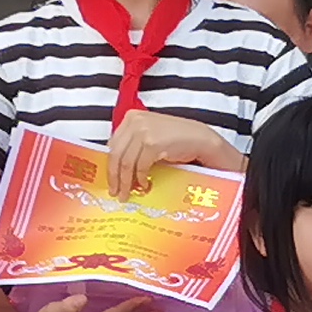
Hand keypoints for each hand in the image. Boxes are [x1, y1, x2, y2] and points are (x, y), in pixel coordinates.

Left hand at [103, 110, 218, 194]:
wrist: (200, 139)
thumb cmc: (177, 138)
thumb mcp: (150, 134)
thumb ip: (133, 143)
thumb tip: (117, 168)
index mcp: (131, 117)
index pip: (113, 144)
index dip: (110, 165)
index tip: (111, 180)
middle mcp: (135, 121)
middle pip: (116, 154)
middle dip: (114, 177)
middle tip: (115, 192)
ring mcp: (143, 131)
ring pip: (126, 162)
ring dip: (126, 182)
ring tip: (126, 194)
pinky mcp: (152, 143)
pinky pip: (140, 166)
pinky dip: (141, 178)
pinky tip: (144, 185)